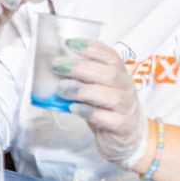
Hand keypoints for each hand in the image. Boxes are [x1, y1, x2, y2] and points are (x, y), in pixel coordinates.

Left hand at [53, 37, 150, 167]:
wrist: (127, 137)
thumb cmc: (106, 108)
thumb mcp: (97, 88)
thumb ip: (81, 78)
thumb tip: (53, 67)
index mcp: (120, 74)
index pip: (110, 56)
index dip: (91, 48)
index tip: (69, 43)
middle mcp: (126, 87)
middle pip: (108, 73)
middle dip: (81, 68)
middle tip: (57, 66)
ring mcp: (126, 107)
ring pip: (109, 95)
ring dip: (83, 90)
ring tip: (62, 88)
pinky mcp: (122, 126)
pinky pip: (108, 118)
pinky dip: (90, 112)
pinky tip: (74, 108)